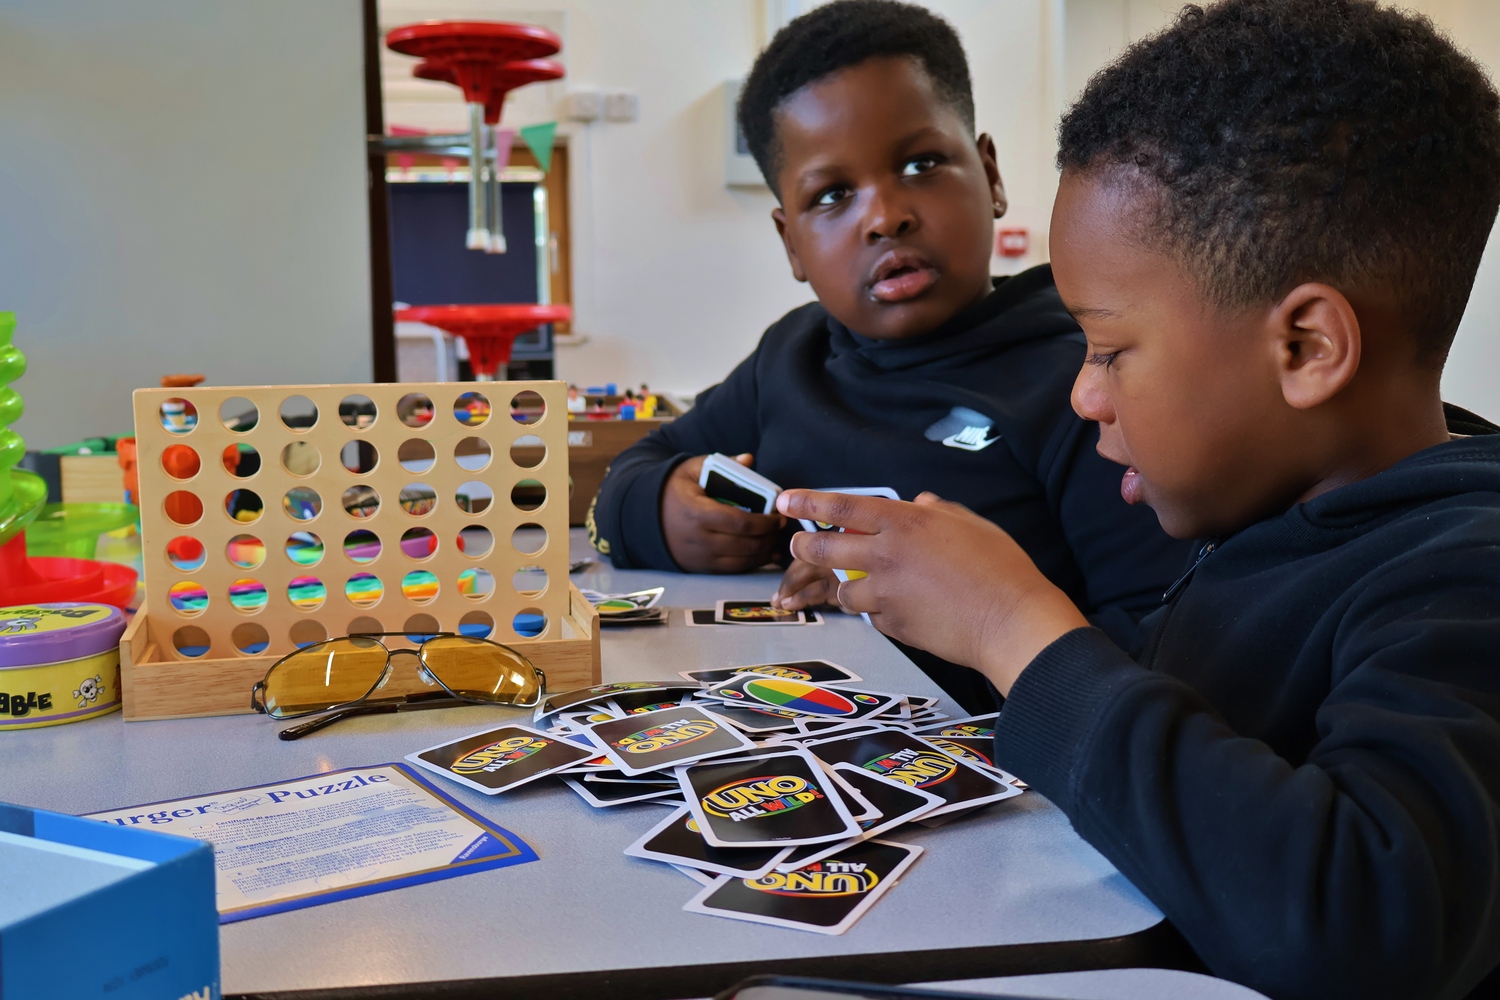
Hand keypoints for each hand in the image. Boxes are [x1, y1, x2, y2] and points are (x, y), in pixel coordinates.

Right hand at [662, 453, 784, 572]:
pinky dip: (752, 563)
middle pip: (745, 544)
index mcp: (697, 513)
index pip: (740, 522)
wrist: (645, 517)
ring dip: (763, 552)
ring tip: (775, 540)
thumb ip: (722, 463)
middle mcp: (699, 539)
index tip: (778, 516)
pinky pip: (732, 570)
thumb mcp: (692, 469)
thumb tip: (749, 459)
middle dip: (769, 538)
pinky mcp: (700, 568)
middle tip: (781, 528)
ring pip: (741, 561)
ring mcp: (699, 557)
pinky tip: (764, 554)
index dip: (764, 522)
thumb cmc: (674, 489)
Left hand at [776, 490, 1089, 694]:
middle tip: (798, 544)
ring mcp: (886, 593)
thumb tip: (921, 502)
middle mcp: (888, 555)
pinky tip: (905, 608)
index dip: (809, 502)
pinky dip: (879, 611)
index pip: (845, 506)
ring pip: (844, 590)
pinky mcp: (892, 625)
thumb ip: (940, 511)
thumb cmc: (1001, 569)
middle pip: (825, 548)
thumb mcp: (972, 524)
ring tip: (869, 585)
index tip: (786, 500)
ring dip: (848, 586)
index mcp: (906, 522)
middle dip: (805, 545)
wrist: (1011, 621)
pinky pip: (872, 616)